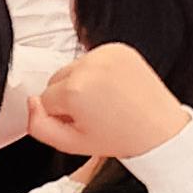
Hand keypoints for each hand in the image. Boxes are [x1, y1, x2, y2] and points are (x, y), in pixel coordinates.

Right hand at [25, 44, 192, 164]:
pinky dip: (97, 72)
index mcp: (75, 90)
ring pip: (72, 68)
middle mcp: (89, 66)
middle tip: (93, 115)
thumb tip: (32, 102)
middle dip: (68, 97)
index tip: (82, 123)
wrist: (160, 128)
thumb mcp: (71, 144)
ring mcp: (105, 54)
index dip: (60, 116)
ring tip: (104, 102)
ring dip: (81, 83)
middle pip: (55, 80)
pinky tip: (112, 89)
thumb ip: (39, 126)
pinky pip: (92, 58)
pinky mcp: (118, 48)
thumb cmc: (121, 138)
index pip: (44, 99)